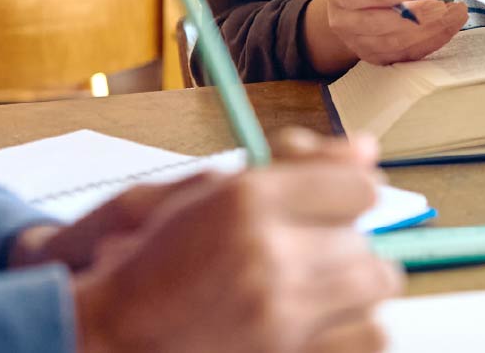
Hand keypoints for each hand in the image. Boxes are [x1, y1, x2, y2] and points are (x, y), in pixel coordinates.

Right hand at [67, 129, 400, 352]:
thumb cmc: (153, 262)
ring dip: (354, 290)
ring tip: (318, 292)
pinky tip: (322, 325)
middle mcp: (268, 256)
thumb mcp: (210, 192)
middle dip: (343, 249)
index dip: (346, 198)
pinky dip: (354, 330)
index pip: (359, 190)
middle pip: (365, 245)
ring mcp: (280, 316)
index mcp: (246, 201)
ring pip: (375, 290)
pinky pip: (370, 338)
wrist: (109, 335)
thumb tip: (367, 150)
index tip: (331, 209)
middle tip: (311, 257)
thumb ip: (292, 165)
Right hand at [308, 0, 466, 70]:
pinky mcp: (379, 58)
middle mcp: (345, 24)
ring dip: (429, 30)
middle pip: (378, 24)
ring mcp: (361, 45)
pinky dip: (432, 42)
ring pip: (395, 43)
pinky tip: (450, 27)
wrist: (354, 11)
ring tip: (455, 14)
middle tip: (441, 6)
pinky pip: (407, 55)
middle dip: (413, 16)